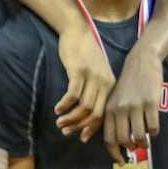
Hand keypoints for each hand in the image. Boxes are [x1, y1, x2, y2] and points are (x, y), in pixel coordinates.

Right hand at [55, 24, 113, 140]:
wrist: (77, 31)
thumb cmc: (84, 54)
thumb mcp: (95, 73)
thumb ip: (94, 90)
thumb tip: (85, 112)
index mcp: (110, 85)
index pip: (104, 114)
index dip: (92, 128)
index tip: (81, 137)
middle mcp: (104, 82)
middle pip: (95, 113)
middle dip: (80, 126)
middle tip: (66, 131)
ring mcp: (92, 77)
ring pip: (84, 106)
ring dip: (71, 118)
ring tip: (59, 122)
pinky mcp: (79, 70)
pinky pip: (73, 94)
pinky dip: (65, 104)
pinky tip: (57, 108)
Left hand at [103, 45, 163, 163]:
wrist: (141, 62)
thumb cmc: (128, 85)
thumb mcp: (114, 100)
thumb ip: (113, 118)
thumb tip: (116, 142)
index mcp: (109, 110)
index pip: (109, 138)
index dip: (115, 153)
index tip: (120, 162)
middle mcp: (120, 109)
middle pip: (123, 140)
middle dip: (130, 149)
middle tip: (136, 149)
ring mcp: (135, 106)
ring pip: (138, 136)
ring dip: (143, 143)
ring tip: (145, 143)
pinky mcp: (151, 103)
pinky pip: (153, 127)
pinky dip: (154, 132)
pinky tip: (154, 129)